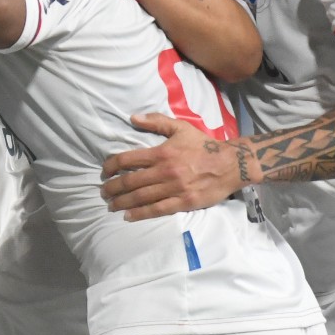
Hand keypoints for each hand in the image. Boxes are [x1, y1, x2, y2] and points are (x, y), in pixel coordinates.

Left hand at [100, 113, 252, 219]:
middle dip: (112, 188)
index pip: (127, 159)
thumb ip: (157, 121)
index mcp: (161, 152)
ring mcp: (174, 188)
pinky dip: (140, 214)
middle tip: (102, 192)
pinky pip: (158, 209)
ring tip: (110, 205)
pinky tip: (128, 216)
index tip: (104, 172)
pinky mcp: (184, 202)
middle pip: (130, 181)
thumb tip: (133, 118)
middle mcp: (165, 171)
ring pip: (141, 197)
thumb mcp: (181, 128)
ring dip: (122, 202)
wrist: (231, 163)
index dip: (111, 166)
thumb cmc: (204, 145)